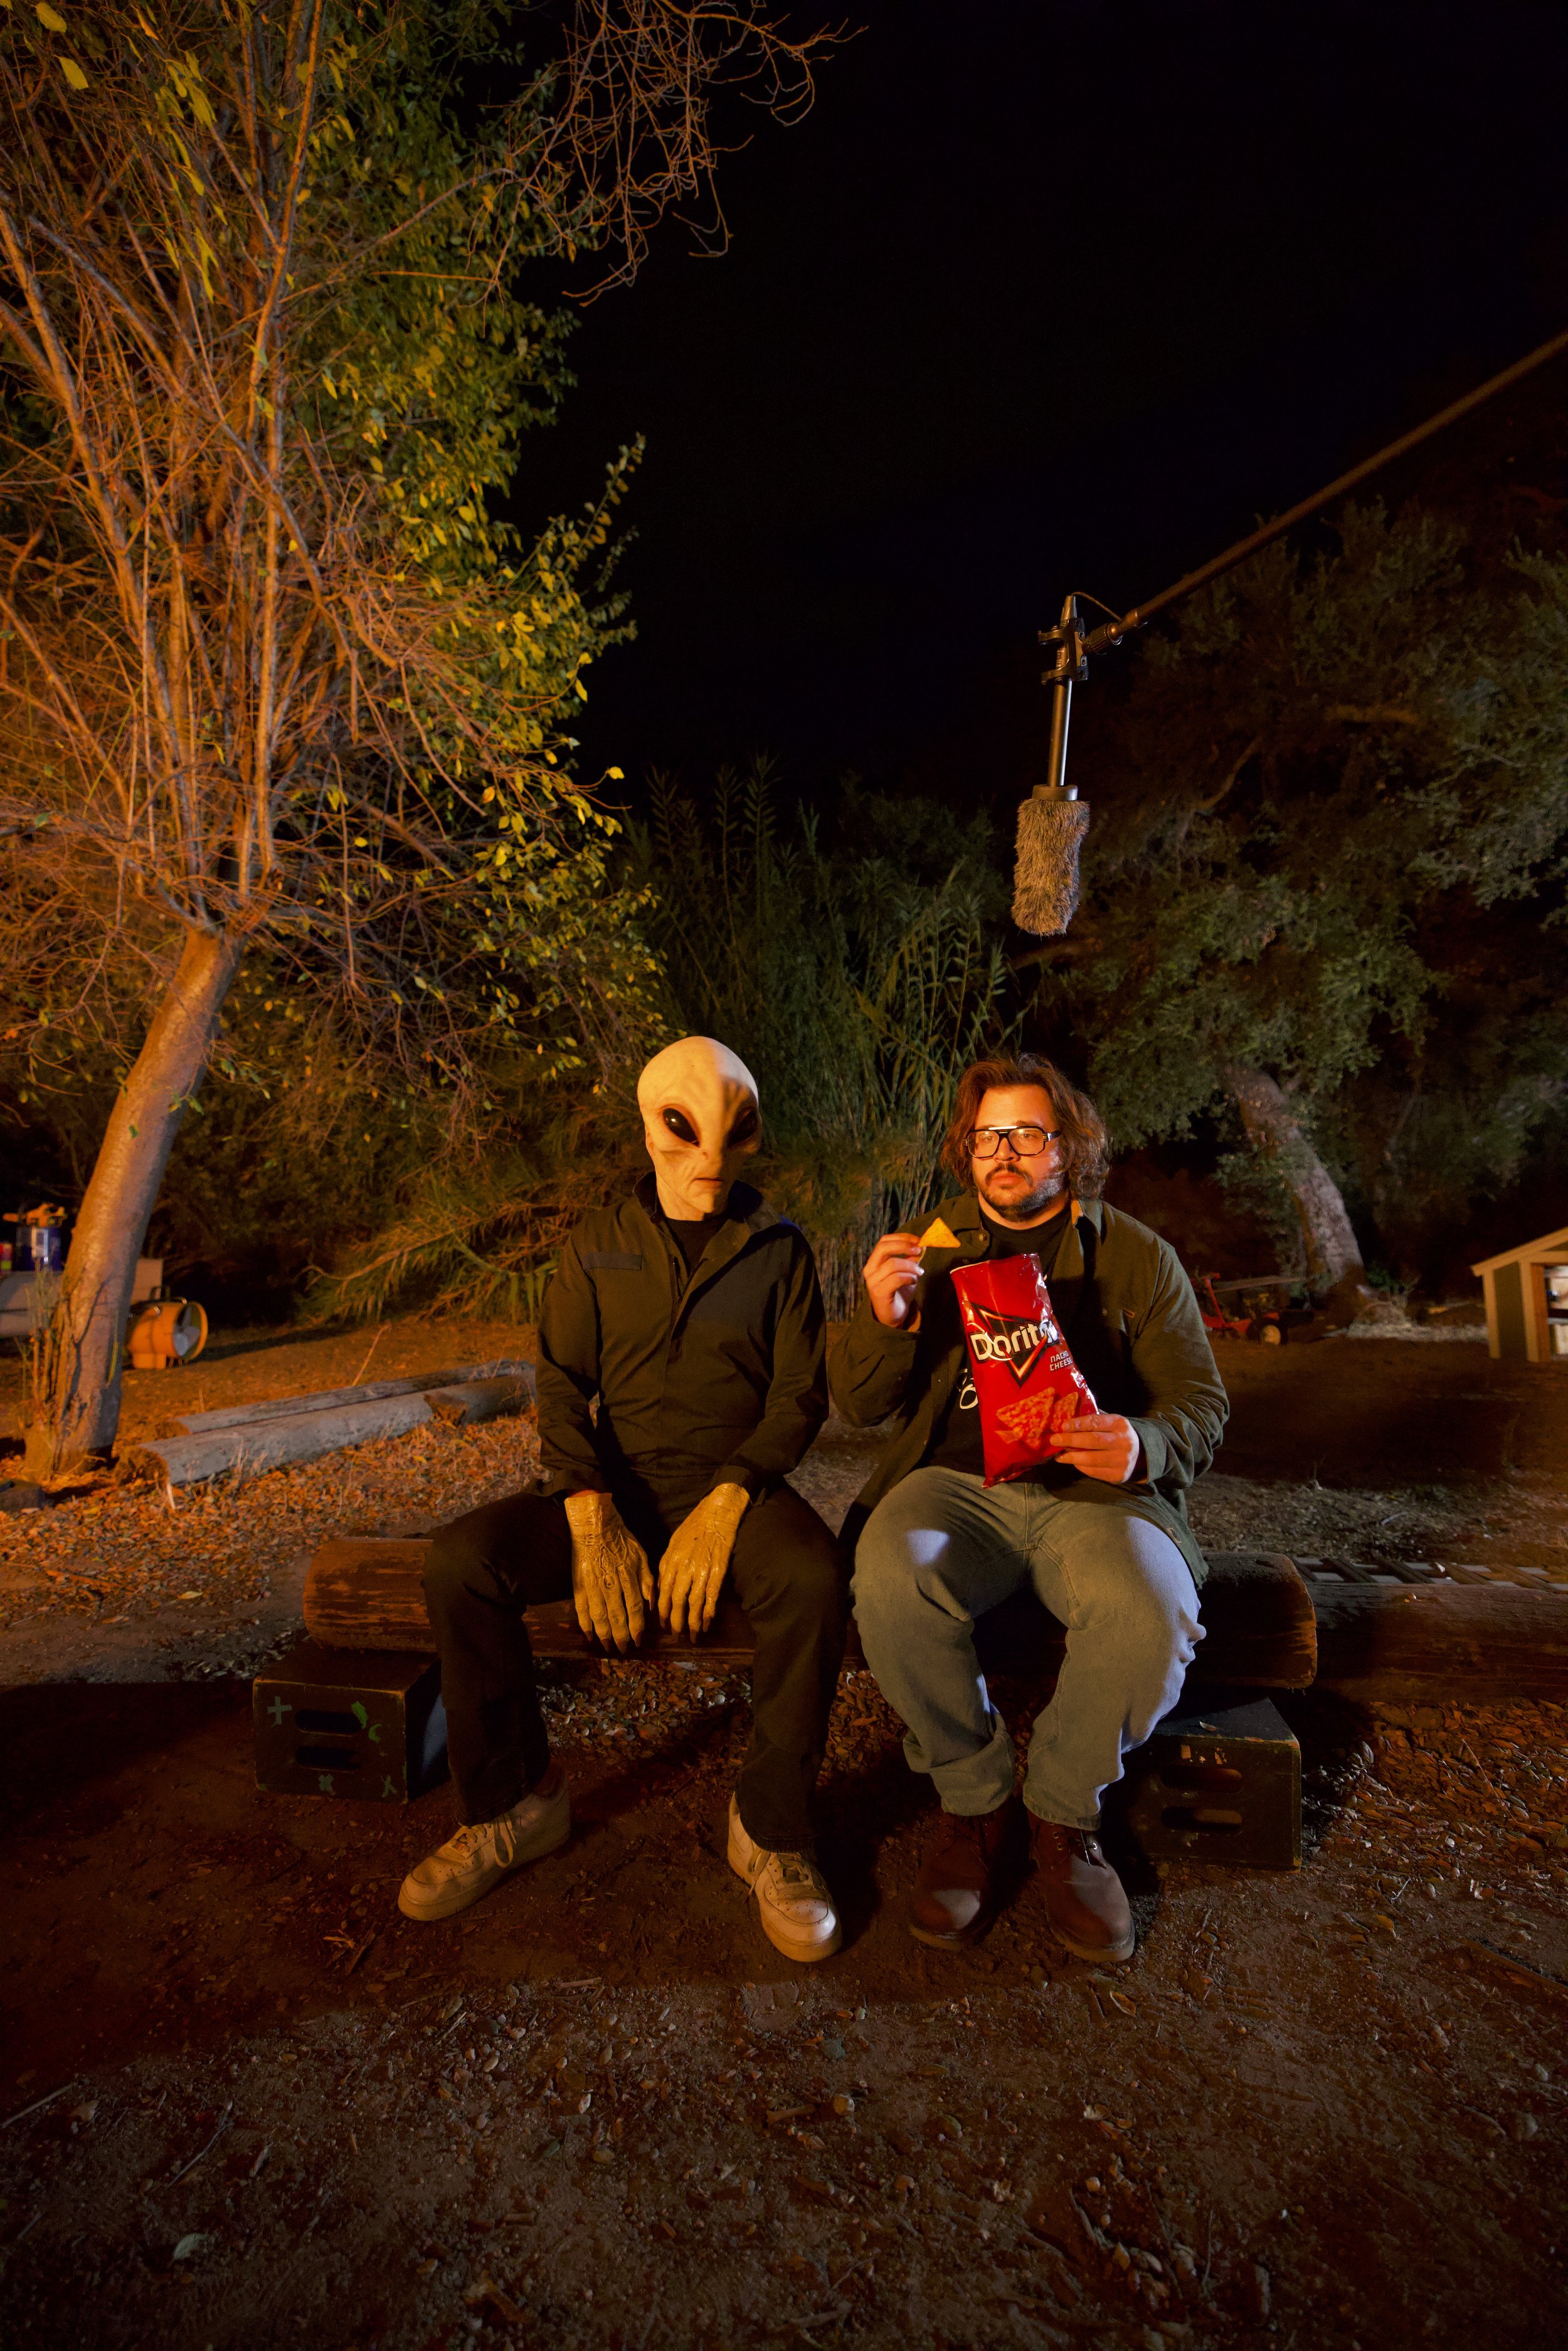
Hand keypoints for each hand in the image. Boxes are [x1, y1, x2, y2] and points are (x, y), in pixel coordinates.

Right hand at [564, 1490, 653, 1652]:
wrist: (594, 1526)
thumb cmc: (621, 1540)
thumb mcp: (641, 1556)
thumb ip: (647, 1581)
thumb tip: (652, 1604)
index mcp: (628, 1577)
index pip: (634, 1609)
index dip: (636, 1627)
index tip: (639, 1641)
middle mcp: (610, 1584)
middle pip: (616, 1617)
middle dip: (621, 1636)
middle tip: (623, 1650)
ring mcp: (593, 1585)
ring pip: (598, 1616)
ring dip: (604, 1634)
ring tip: (608, 1646)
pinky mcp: (579, 1584)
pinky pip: (581, 1608)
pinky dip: (584, 1624)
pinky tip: (589, 1635)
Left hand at [658, 1483, 749, 1638]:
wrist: (717, 1512)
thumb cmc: (695, 1526)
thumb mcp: (673, 1543)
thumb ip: (666, 1567)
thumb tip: (658, 1589)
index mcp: (670, 1560)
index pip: (662, 1592)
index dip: (662, 1611)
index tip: (662, 1624)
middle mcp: (683, 1567)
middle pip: (676, 1601)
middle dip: (675, 1622)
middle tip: (676, 1636)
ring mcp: (701, 1570)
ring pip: (693, 1603)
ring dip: (692, 1622)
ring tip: (692, 1636)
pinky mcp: (718, 1571)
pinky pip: (711, 1597)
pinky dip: (708, 1613)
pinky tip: (707, 1624)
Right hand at [863, 1231, 924, 1330]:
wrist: (894, 1316)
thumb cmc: (899, 1292)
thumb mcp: (907, 1272)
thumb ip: (911, 1259)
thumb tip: (921, 1246)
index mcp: (874, 1261)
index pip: (884, 1241)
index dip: (901, 1238)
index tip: (918, 1240)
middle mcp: (870, 1270)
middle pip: (884, 1248)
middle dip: (904, 1246)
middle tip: (919, 1250)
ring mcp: (873, 1282)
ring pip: (892, 1264)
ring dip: (911, 1266)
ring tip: (919, 1272)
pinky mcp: (879, 1293)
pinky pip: (896, 1279)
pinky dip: (909, 1277)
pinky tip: (914, 1281)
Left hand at [1048, 1412, 1141, 1485]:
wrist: (1140, 1455)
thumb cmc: (1116, 1434)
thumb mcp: (1110, 1422)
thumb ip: (1092, 1420)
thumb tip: (1065, 1418)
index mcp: (1120, 1424)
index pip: (1096, 1422)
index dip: (1078, 1424)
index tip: (1063, 1426)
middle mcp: (1123, 1442)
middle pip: (1093, 1441)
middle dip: (1070, 1440)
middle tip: (1054, 1440)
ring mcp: (1122, 1460)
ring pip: (1091, 1459)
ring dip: (1071, 1457)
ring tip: (1059, 1455)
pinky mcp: (1118, 1475)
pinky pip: (1093, 1471)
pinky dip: (1080, 1466)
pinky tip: (1073, 1462)